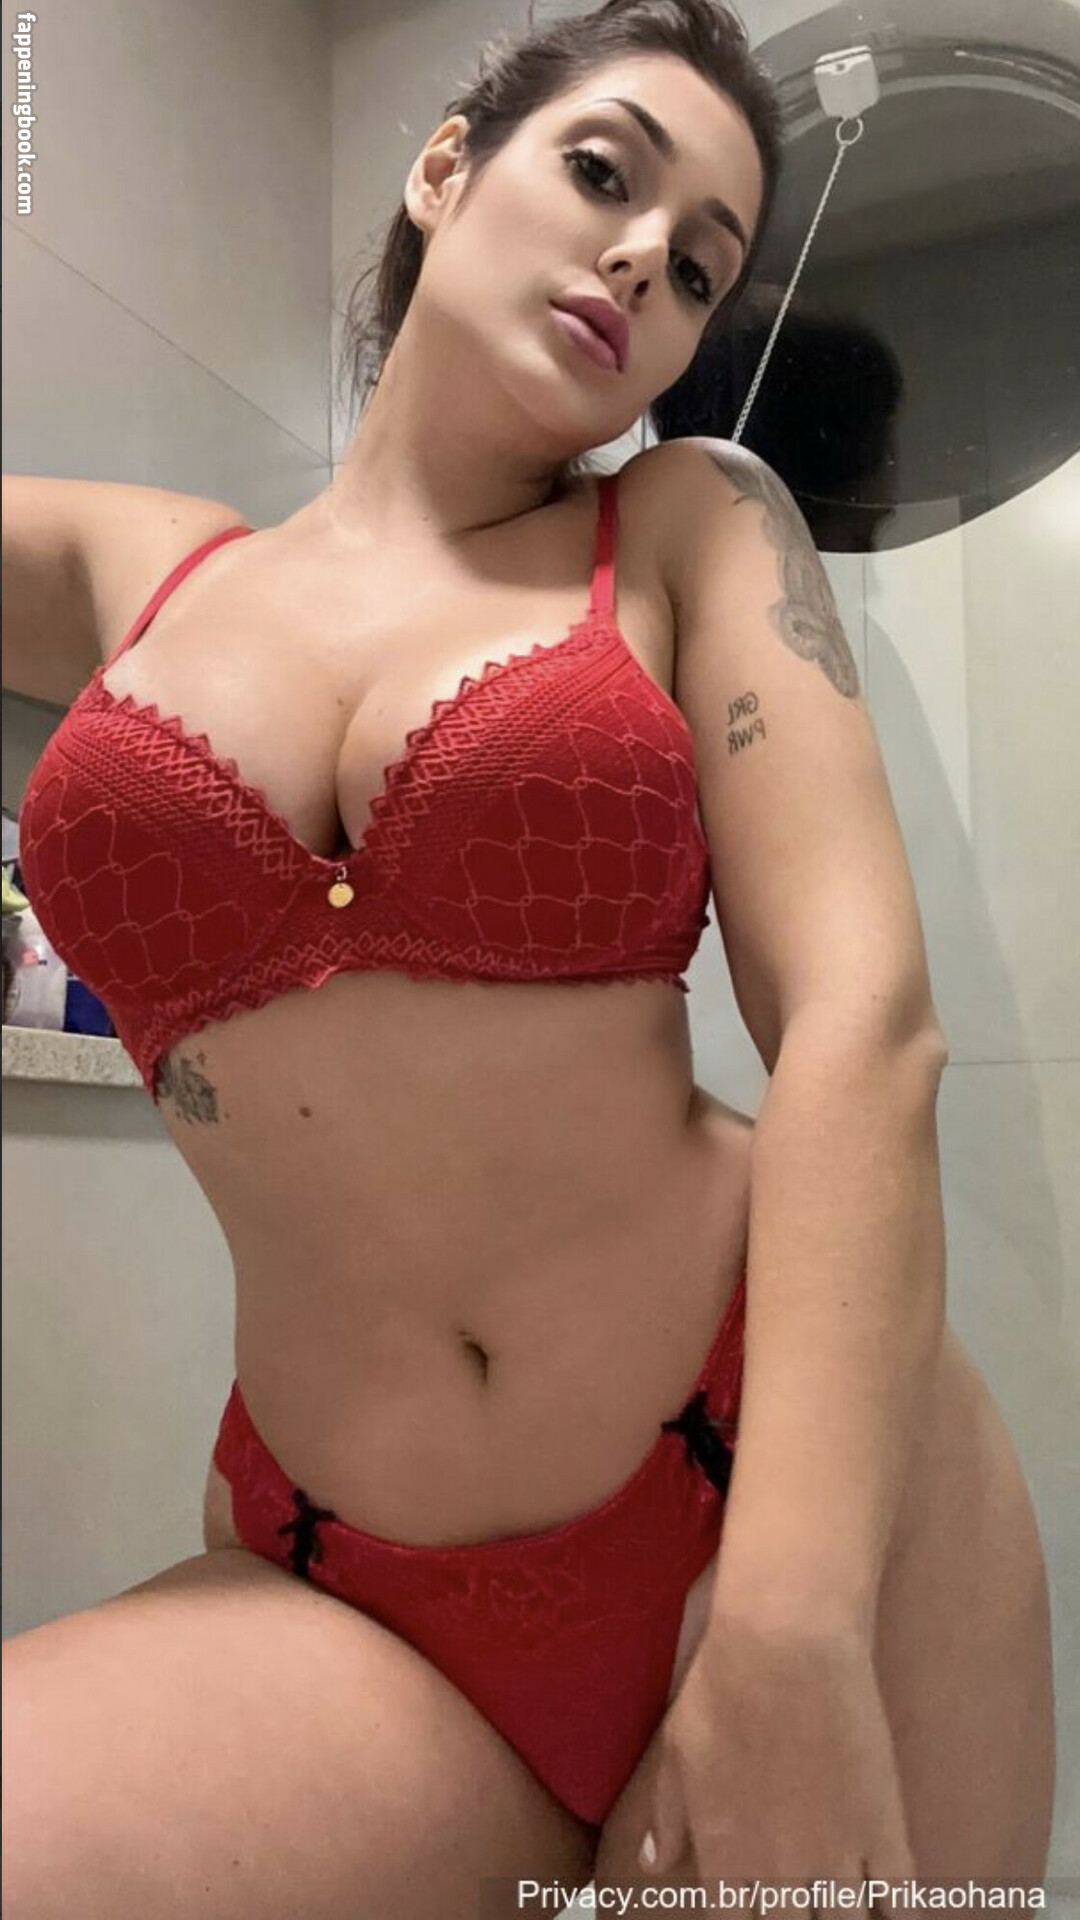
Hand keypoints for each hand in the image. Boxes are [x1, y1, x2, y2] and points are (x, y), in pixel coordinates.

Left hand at [641, 1613, 914, 1905]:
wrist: (783, 1645)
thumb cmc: (721, 1690)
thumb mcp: (678, 1751)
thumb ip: (668, 1816)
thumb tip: (654, 1863)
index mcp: (726, 1863)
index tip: (755, 1910)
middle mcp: (781, 1878)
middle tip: (796, 1904)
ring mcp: (838, 1860)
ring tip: (835, 1908)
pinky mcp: (885, 1833)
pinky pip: (900, 1905)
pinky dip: (898, 1918)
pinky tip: (891, 1914)